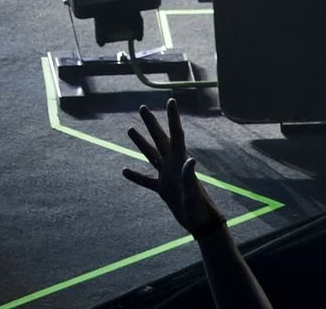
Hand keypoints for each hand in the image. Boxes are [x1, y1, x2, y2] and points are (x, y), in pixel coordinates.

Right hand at [121, 98, 224, 236]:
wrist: (200, 224)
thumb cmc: (199, 208)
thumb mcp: (194, 192)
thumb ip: (189, 176)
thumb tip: (190, 159)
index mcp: (180, 161)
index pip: (176, 134)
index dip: (173, 118)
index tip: (171, 101)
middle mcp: (172, 164)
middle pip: (159, 139)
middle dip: (151, 123)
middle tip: (142, 108)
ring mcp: (166, 175)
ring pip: (151, 155)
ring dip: (141, 143)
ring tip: (130, 130)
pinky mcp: (162, 189)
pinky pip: (146, 180)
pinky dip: (136, 176)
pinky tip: (125, 171)